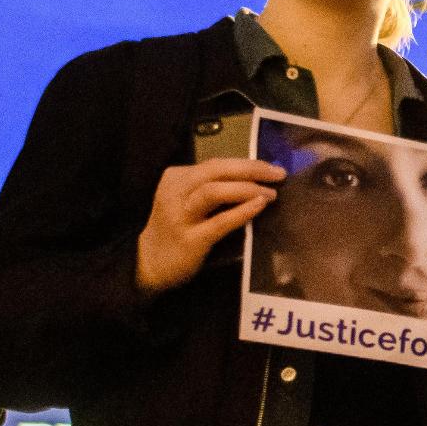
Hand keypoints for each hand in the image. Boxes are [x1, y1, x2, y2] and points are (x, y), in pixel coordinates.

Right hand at [135, 157, 283, 293]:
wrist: (149, 262)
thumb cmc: (175, 230)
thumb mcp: (186, 200)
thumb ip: (210, 188)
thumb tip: (251, 179)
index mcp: (176, 178)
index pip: (215, 164)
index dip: (246, 163)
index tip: (271, 167)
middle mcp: (176, 192)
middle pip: (215, 170)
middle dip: (250, 169)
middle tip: (277, 174)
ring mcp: (180, 216)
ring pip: (213, 191)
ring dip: (246, 188)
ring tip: (271, 193)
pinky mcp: (190, 239)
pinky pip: (219, 221)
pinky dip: (241, 211)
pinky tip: (259, 206)